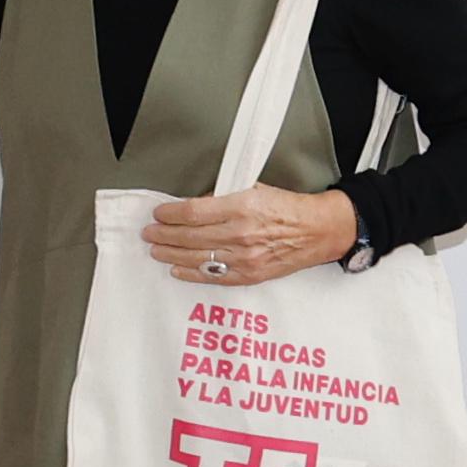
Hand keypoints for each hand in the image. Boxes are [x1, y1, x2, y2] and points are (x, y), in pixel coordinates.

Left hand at [145, 185, 361, 288]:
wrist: (317, 231)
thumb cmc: (287, 209)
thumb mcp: (255, 189)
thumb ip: (224, 197)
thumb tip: (196, 205)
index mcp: (242, 207)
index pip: (192, 212)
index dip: (170, 214)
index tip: (159, 214)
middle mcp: (241, 234)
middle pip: (189, 237)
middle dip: (164, 235)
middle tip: (149, 233)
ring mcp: (244, 258)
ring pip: (196, 258)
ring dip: (171, 255)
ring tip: (156, 251)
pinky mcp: (250, 275)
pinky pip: (213, 277)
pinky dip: (191, 274)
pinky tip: (176, 269)